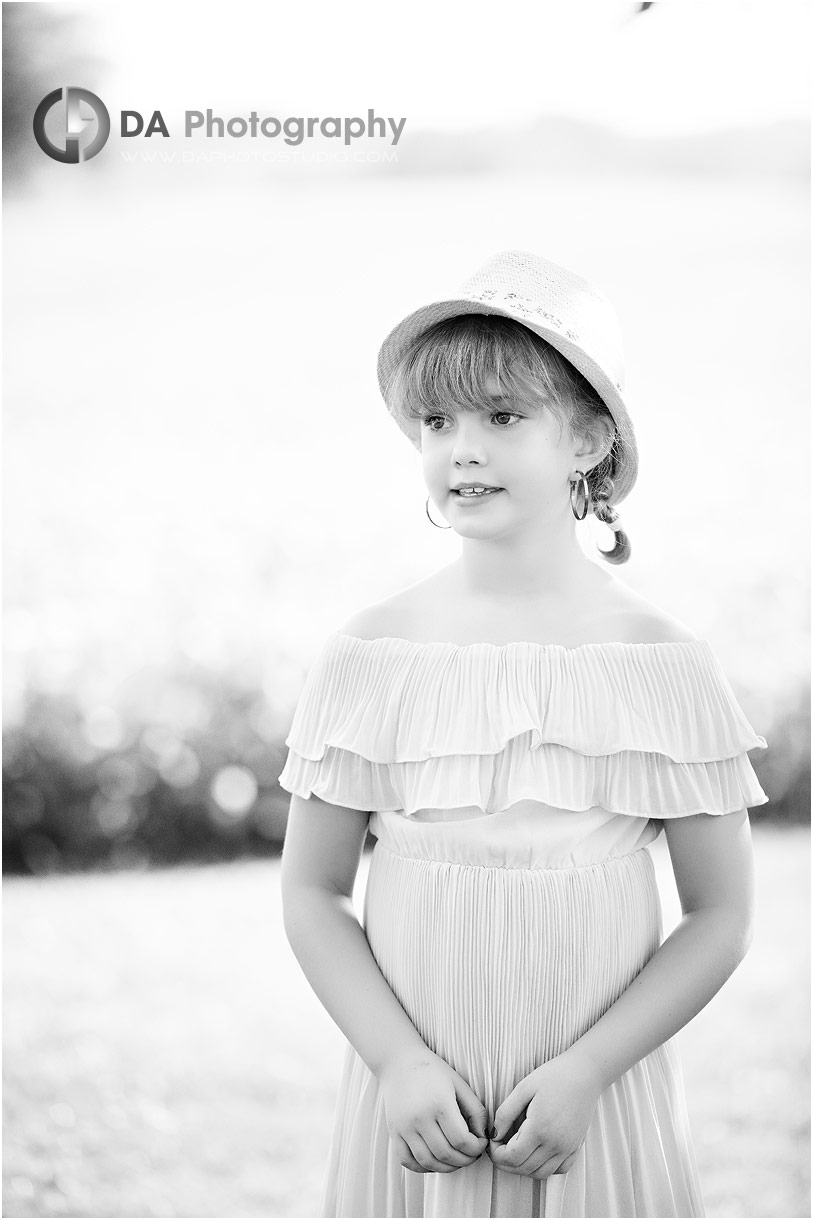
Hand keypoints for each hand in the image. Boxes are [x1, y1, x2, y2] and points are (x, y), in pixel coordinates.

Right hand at [378, 1048, 489, 1173]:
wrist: (399, 1061)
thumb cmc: (433, 1071)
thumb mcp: (459, 1084)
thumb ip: (476, 1111)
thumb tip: (483, 1136)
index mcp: (439, 1103)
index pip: (461, 1140)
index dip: (476, 1148)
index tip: (480, 1144)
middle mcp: (419, 1118)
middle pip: (446, 1154)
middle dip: (465, 1160)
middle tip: (472, 1155)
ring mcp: (404, 1127)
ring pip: (428, 1162)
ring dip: (447, 1168)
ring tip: (456, 1159)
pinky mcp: (394, 1132)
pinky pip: (407, 1161)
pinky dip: (423, 1168)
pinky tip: (435, 1161)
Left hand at [487, 1050, 601, 1179]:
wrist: (585, 1073)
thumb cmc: (553, 1076)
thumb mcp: (524, 1088)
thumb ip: (505, 1113)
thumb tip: (494, 1135)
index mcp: (539, 1129)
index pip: (512, 1157)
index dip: (496, 1154)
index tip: (492, 1143)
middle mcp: (555, 1144)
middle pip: (524, 1169)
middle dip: (505, 1163)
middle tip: (498, 1148)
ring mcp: (567, 1148)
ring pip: (541, 1174)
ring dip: (523, 1168)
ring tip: (515, 1152)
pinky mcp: (576, 1147)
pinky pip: (560, 1170)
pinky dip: (545, 1168)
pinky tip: (537, 1154)